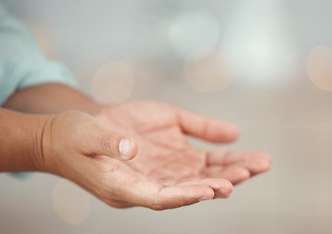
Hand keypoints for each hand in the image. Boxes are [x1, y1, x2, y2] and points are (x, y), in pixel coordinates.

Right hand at [41, 100, 269, 209]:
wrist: (71, 133)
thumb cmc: (72, 136)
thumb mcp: (84, 135)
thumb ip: (108, 142)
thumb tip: (132, 149)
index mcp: (122, 188)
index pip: (158, 197)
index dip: (184, 195)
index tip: (211, 190)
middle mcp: (144, 185)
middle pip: (187, 190)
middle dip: (219, 183)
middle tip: (249, 172)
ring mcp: (156, 173)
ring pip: (197, 177)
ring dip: (227, 172)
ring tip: (259, 163)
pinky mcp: (163, 158)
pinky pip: (195, 162)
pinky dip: (219, 160)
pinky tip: (241, 154)